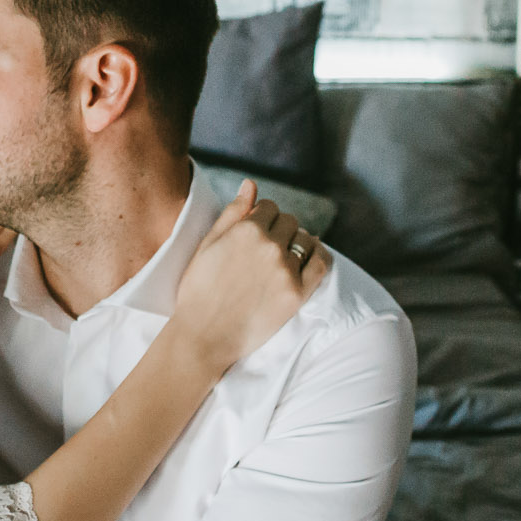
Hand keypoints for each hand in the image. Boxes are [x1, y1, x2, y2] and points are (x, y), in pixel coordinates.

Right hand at [168, 180, 329, 375]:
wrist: (203, 335)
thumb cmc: (198, 290)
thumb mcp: (207, 245)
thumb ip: (232, 212)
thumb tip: (251, 184)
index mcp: (246, 230)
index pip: (269, 207)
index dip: (263, 217)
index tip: (258, 229)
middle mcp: (269, 246)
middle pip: (289, 222)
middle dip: (280, 229)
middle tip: (269, 247)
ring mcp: (286, 270)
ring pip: (306, 239)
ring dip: (298, 241)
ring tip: (286, 255)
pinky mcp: (297, 294)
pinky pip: (321, 263)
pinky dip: (320, 255)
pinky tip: (312, 256)